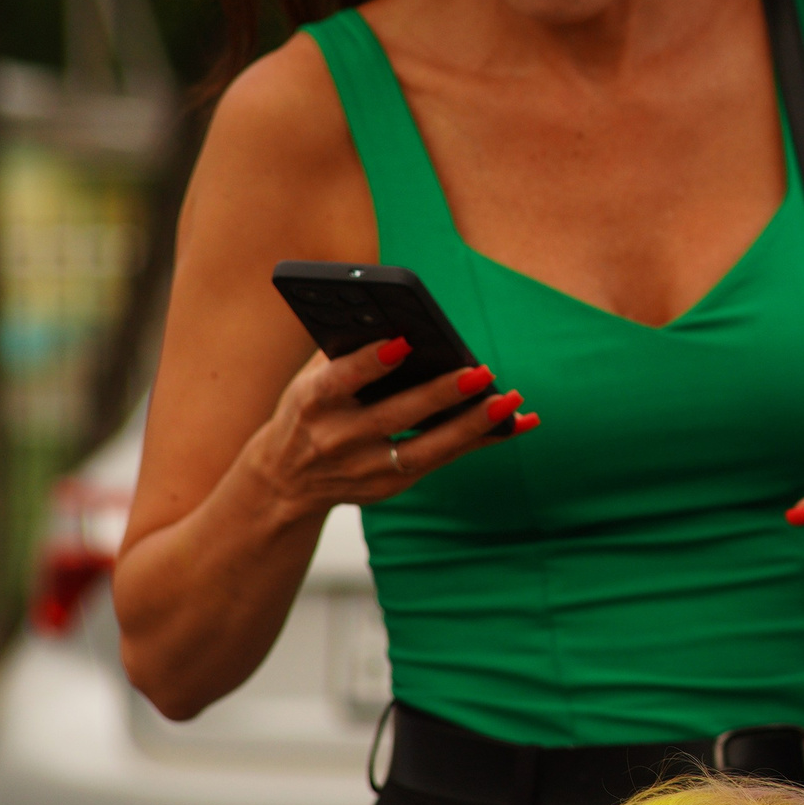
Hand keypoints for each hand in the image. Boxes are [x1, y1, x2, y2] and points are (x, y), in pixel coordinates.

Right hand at [246, 339, 533, 521]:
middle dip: (438, 395)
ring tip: (510, 400)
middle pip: (393, 417)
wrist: (284, 480)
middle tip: (480, 371)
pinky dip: (482, 441)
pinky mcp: (389, 487)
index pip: (341, 381)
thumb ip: (347, 350)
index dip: (371, 363)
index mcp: (313, 402)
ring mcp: (364, 469)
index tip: (405, 342)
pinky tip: (519, 422)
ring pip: (425, 450)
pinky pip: (443, 461)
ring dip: (472, 425)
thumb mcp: (311, 378)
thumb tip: (400, 317)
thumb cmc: (310, 410)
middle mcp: (337, 440)